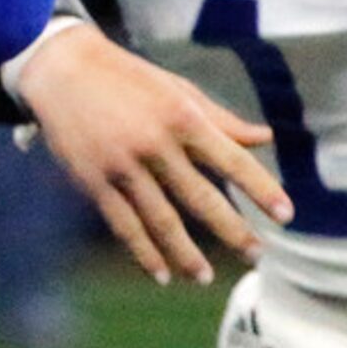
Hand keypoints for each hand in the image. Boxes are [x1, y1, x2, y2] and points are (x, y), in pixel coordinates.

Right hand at [23, 24, 291, 284]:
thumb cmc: (127, 78)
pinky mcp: (93, 180)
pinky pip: (123, 224)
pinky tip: (160, 273)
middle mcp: (154, 144)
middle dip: (232, 231)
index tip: (286, 215)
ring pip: (161, 220)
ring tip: (203, 277)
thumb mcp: (177, 90)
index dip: (261, 189)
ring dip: (185, 254)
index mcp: (181, 118)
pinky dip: (143, 252)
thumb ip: (220, 119)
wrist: (61, 70)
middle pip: (200, 198)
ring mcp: (122, 166)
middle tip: (256, 255)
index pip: (232, 161)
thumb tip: (265, 139)